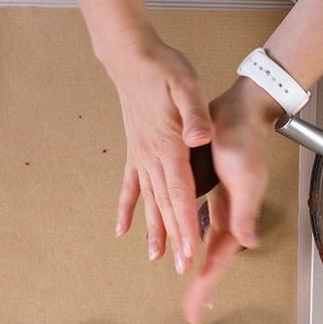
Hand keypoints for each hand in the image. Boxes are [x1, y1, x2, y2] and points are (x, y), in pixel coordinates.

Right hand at [104, 33, 210, 274]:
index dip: (187, 222)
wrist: (132, 56)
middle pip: (166, 204)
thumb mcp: (187, 86)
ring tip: (154, 257)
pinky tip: (122, 228)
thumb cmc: (164, 69)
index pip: (180, 192)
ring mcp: (140, 155)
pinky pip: (130, 185)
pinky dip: (127, 207)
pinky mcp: (136, 150)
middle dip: (175, 237)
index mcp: (168, 145)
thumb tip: (200, 138)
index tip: (192, 249)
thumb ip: (195, 115)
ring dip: (153, 229)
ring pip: (148, 200)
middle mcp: (151, 156)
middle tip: (182, 267)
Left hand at [183, 77, 282, 323]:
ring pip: (203, 240)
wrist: (242, 111)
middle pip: (212, 256)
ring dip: (196, 261)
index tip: (196, 307)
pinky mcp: (209, 189)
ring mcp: (218, 202)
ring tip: (188, 281)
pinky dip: (188, 233)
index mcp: (236, 216)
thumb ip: (245, 213)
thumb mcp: (245, 178)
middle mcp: (228, 214)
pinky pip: (196, 219)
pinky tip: (181, 237)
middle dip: (202, 283)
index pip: (218, 259)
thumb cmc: (244, 141)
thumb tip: (247, 244)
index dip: (206, 284)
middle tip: (192, 309)